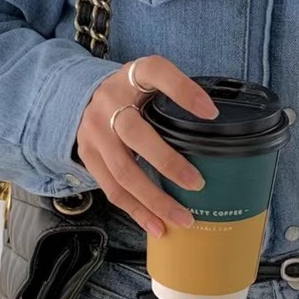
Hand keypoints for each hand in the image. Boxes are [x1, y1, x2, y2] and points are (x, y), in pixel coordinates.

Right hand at [75, 56, 216, 237]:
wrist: (82, 97)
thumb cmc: (131, 93)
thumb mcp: (151, 80)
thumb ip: (175, 93)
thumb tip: (216, 123)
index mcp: (132, 75)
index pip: (158, 73)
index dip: (184, 92)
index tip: (211, 114)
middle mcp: (109, 101)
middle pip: (136, 134)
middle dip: (168, 163)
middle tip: (198, 183)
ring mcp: (95, 131)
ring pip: (124, 171)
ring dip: (155, 200)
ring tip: (183, 218)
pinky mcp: (88, 156)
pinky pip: (113, 190)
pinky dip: (137, 211)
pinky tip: (157, 225)